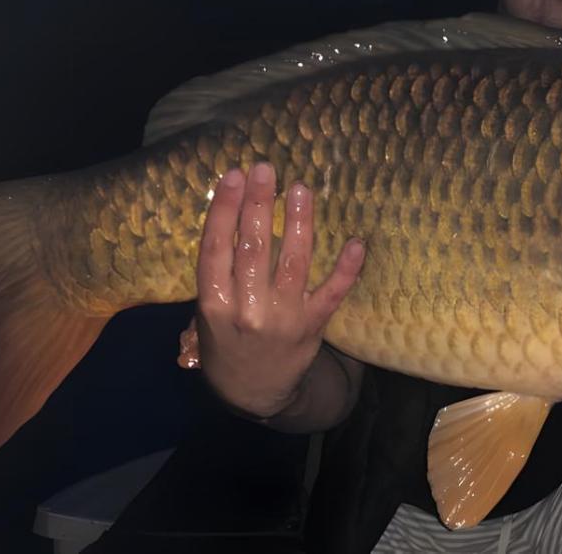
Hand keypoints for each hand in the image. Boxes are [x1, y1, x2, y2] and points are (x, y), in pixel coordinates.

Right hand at [180, 162, 364, 419]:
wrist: (254, 394)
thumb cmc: (226, 344)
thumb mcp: (204, 316)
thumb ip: (213, 275)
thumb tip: (225, 218)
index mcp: (212, 304)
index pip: (216, 248)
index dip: (225, 209)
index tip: (233, 175)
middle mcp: (247, 309)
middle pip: (253, 248)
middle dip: (258, 204)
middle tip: (265, 168)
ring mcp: (283, 317)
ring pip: (293, 262)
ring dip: (299, 223)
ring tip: (301, 189)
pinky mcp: (313, 326)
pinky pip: (332, 293)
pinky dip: (346, 269)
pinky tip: (357, 242)